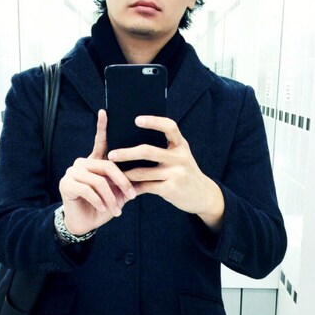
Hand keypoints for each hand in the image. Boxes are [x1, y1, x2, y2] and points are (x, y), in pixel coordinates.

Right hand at [58, 110, 136, 234]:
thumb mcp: (118, 194)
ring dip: (111, 198)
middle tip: (132, 196)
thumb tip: (146, 172)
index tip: (105, 111)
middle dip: (122, 182)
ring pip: (99, 181)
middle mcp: (82, 163)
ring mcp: (72, 172)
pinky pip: (88, 191)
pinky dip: (99, 202)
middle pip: (108, 165)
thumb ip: (127, 182)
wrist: (84, 224)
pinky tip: (103, 209)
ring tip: (117, 210)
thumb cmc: (102, 207)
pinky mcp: (66, 184)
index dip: (102, 127)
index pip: (99, 142)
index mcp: (94, 162)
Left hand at [107, 116, 223, 231]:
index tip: (136, 119)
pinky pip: (146, 187)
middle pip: (148, 151)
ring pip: (143, 172)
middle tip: (111, 154)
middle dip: (127, 153)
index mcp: (181, 145)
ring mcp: (176, 174)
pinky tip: (125, 187)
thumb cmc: (184, 172)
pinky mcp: (171, 189)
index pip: (169, 127)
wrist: (203, 195)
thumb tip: (135, 139)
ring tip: (113, 172)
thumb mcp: (180, 156)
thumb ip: (166, 148)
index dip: (153, 121)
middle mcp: (180, 157)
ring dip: (126, 173)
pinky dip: (134, 187)